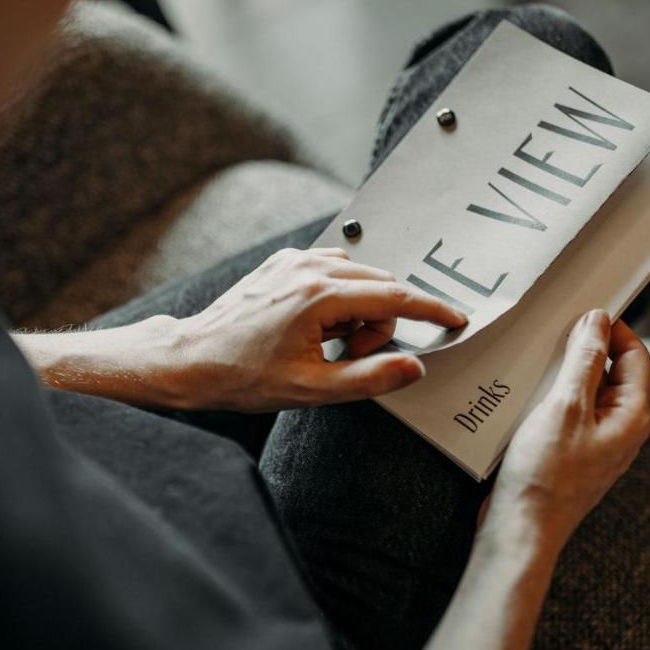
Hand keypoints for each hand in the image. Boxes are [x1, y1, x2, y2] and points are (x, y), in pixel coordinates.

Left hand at [170, 247, 467, 411]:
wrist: (192, 359)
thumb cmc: (244, 376)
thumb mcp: (312, 390)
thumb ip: (369, 378)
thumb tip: (413, 367)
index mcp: (319, 296)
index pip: (394, 297)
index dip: (431, 310)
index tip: (456, 319)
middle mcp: (309, 267)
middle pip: (380, 286)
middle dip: (380, 324)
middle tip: (349, 357)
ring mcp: (294, 260)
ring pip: (359, 277)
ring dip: (359, 310)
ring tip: (328, 345)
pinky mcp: (283, 262)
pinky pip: (334, 271)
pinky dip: (340, 297)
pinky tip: (317, 327)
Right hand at [486, 309, 649, 551]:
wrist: (522, 528)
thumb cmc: (547, 474)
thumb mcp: (565, 405)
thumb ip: (584, 360)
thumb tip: (598, 321)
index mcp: (631, 417)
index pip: (636, 356)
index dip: (613, 329)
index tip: (583, 312)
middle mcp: (621, 430)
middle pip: (613, 373)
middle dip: (586, 350)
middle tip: (555, 334)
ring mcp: (598, 444)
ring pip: (588, 393)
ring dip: (566, 374)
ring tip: (538, 362)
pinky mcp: (573, 454)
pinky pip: (571, 413)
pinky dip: (554, 397)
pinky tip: (528, 394)